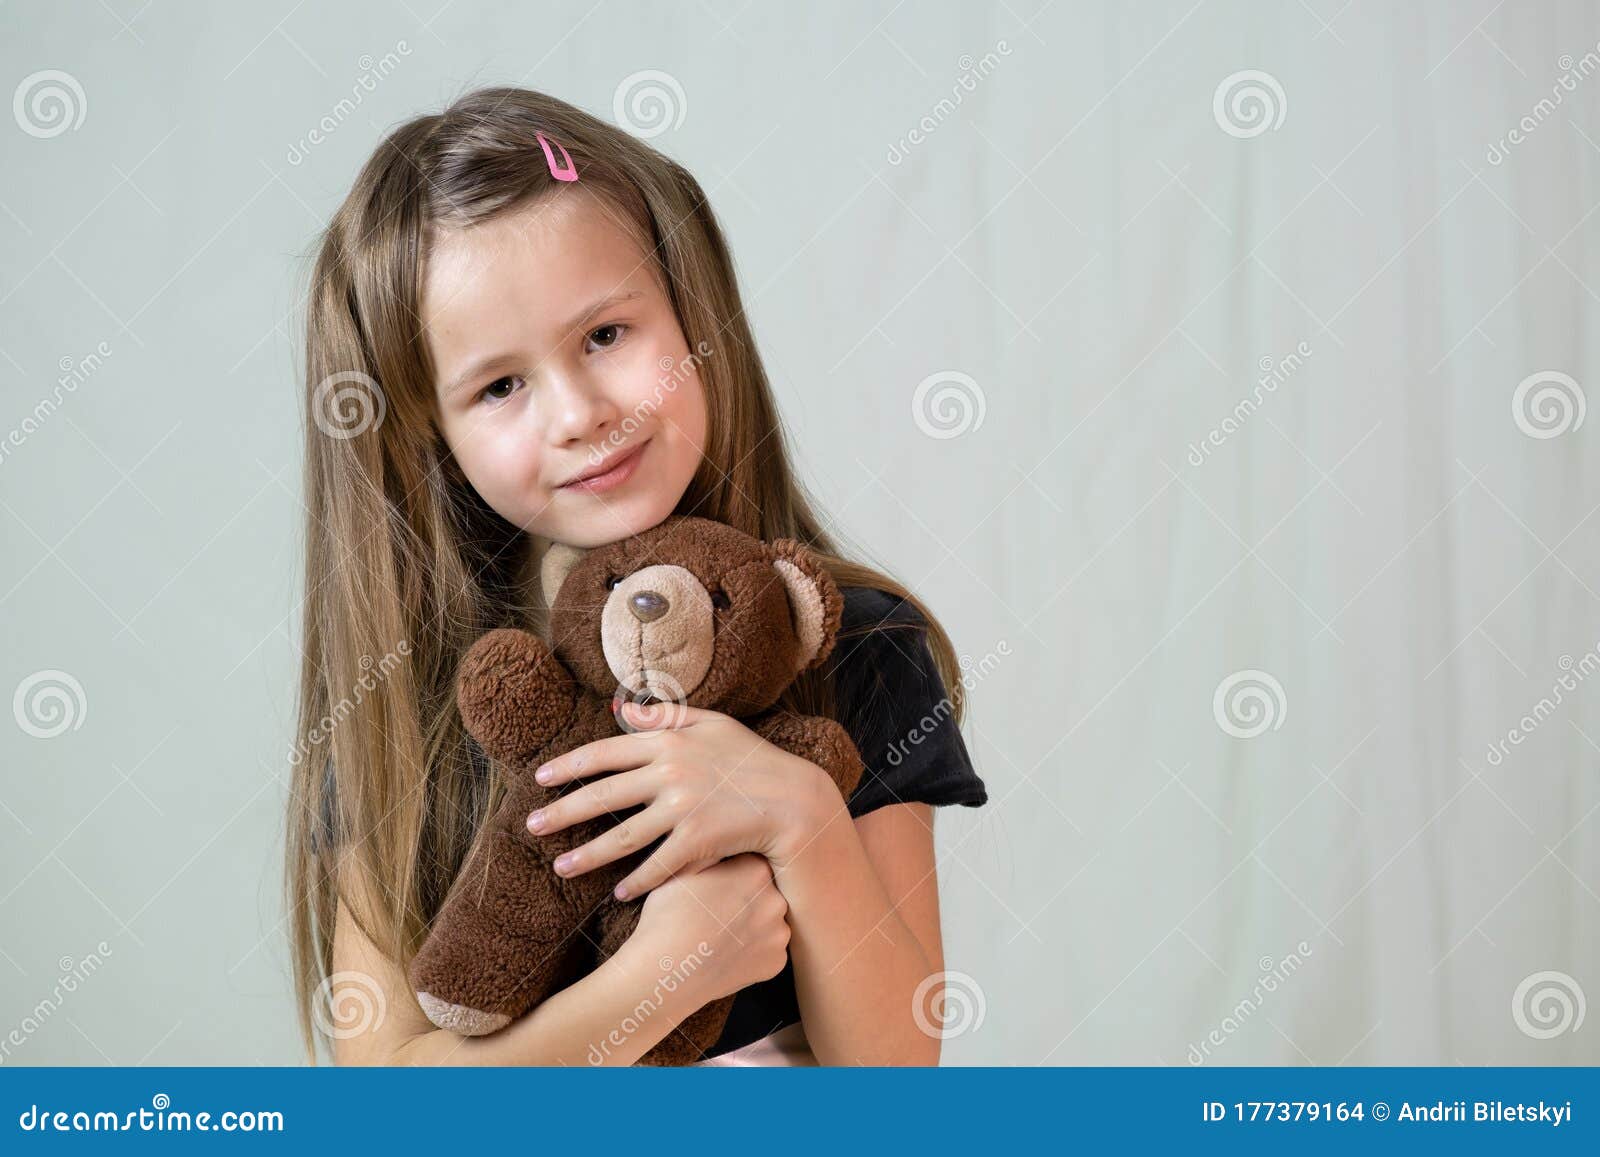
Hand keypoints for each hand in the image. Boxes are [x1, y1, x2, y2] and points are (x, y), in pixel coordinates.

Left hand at [525, 703, 834, 898]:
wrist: (792, 799)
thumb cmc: (751, 759)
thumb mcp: (712, 724)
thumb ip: (666, 716)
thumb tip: (620, 709)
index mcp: (668, 742)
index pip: (605, 753)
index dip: (569, 766)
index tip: (540, 779)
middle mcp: (670, 774)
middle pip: (603, 795)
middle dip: (563, 812)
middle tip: (533, 826)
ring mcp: (683, 809)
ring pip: (623, 836)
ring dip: (589, 855)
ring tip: (561, 868)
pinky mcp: (698, 841)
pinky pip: (658, 865)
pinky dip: (636, 881)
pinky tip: (617, 892)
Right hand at [627, 853, 790, 1003]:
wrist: (663, 973)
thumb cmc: (667, 917)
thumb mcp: (682, 870)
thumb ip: (709, 847)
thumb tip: (722, 830)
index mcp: (756, 870)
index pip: (752, 861)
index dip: (732, 871)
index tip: (716, 883)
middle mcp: (777, 900)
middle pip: (765, 890)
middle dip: (745, 897)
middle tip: (715, 911)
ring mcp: (779, 934)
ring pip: (769, 920)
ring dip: (752, 924)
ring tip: (720, 932)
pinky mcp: (776, 964)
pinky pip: (768, 950)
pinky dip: (753, 951)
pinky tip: (728, 951)